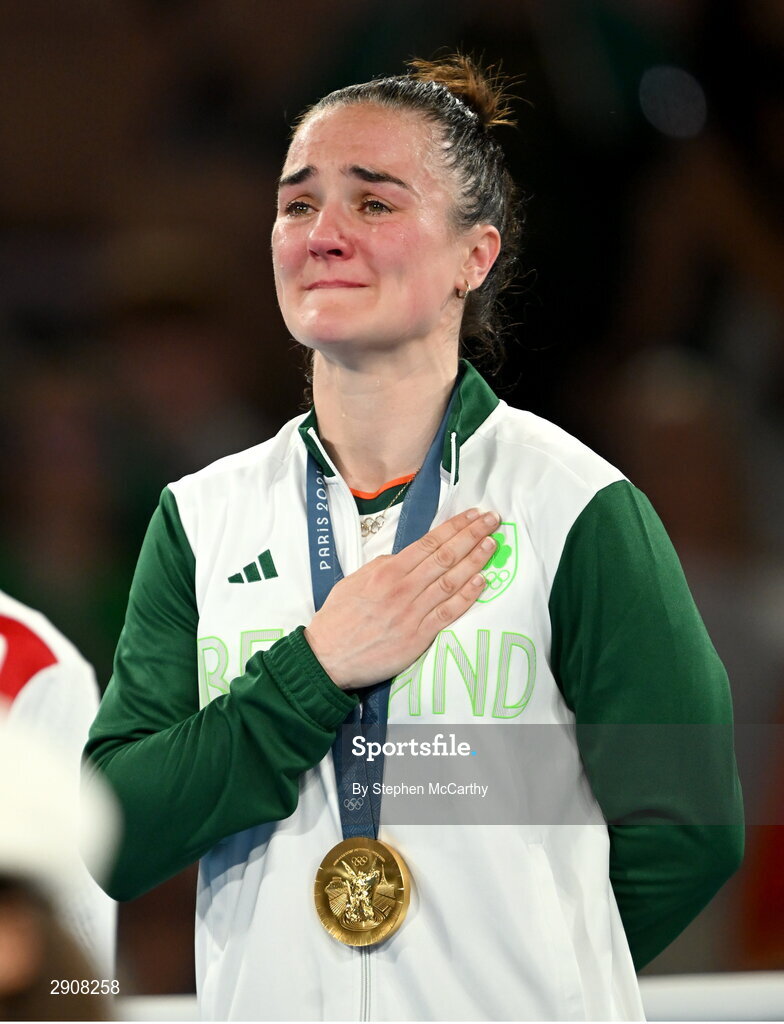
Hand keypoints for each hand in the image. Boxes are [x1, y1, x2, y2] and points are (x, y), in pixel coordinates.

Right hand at [304, 509, 499, 689]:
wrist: (328, 657)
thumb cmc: (338, 618)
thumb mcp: (354, 581)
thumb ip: (382, 567)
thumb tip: (406, 557)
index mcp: (387, 571)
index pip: (430, 542)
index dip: (455, 526)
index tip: (474, 514)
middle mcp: (403, 588)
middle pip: (446, 556)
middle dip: (472, 535)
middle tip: (493, 521)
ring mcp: (412, 613)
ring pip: (451, 581)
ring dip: (476, 560)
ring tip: (492, 544)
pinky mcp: (418, 637)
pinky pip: (448, 612)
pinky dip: (467, 596)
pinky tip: (483, 581)